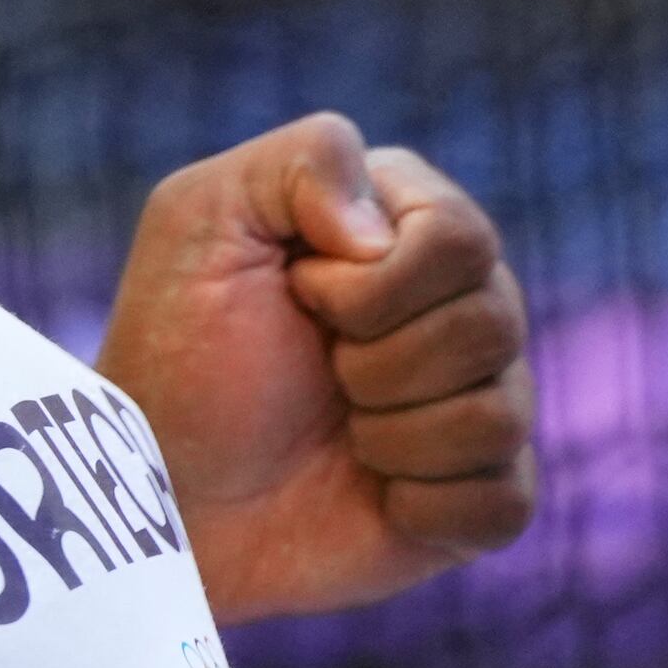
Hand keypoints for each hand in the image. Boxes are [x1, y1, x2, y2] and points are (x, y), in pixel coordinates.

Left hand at [95, 112, 534, 623]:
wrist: (164, 492)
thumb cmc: (177, 353)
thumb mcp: (201, 220)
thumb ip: (302, 161)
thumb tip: (382, 232)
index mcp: (408, 225)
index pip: (459, 236)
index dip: (372, 286)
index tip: (296, 295)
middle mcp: (460, 304)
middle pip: (494, 322)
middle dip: (376, 364)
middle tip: (317, 373)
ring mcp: (478, 398)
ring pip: (500, 417)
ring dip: (391, 437)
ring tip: (338, 434)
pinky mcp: (480, 493)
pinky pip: (504, 500)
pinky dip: (422, 506)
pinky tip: (374, 495)